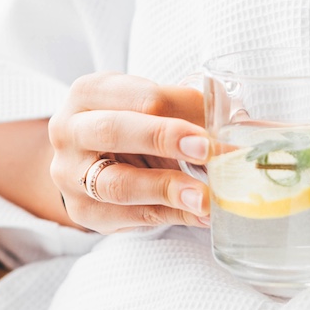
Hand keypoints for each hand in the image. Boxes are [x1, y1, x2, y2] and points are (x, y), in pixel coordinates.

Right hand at [48, 72, 210, 233]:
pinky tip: (200, 214)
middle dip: (164, 138)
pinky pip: (131, 217)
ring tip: (205, 197)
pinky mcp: (84, 211)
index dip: (181, 107)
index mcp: (88, 93)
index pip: (139, 96)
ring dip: (167, 189)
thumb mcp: (151, 108)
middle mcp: (70, 131)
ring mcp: (70, 175)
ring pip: (118, 183)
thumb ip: (187, 110)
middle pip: (114, 131)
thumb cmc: (128, 127)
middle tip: (208, 151)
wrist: (86, 163)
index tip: (217, 123)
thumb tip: (239, 120)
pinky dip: (172, 215)